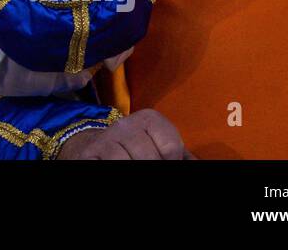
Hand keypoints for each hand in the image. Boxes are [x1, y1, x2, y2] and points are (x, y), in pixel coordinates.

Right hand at [57, 109, 192, 159]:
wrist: (99, 143)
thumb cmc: (140, 148)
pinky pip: (105, 166)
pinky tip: (117, 165)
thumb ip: (182, 155)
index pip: (171, 148)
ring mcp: (106, 139)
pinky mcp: (89, 154)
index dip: (171, 160)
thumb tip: (199, 163)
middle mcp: (125, 125)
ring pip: (126, 163)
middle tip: (150, 164)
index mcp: (149, 119)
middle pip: (150, 158)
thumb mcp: (161, 145)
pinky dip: (114, 168)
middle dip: (153, 166)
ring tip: (133, 164)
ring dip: (132, 168)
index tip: (167, 160)